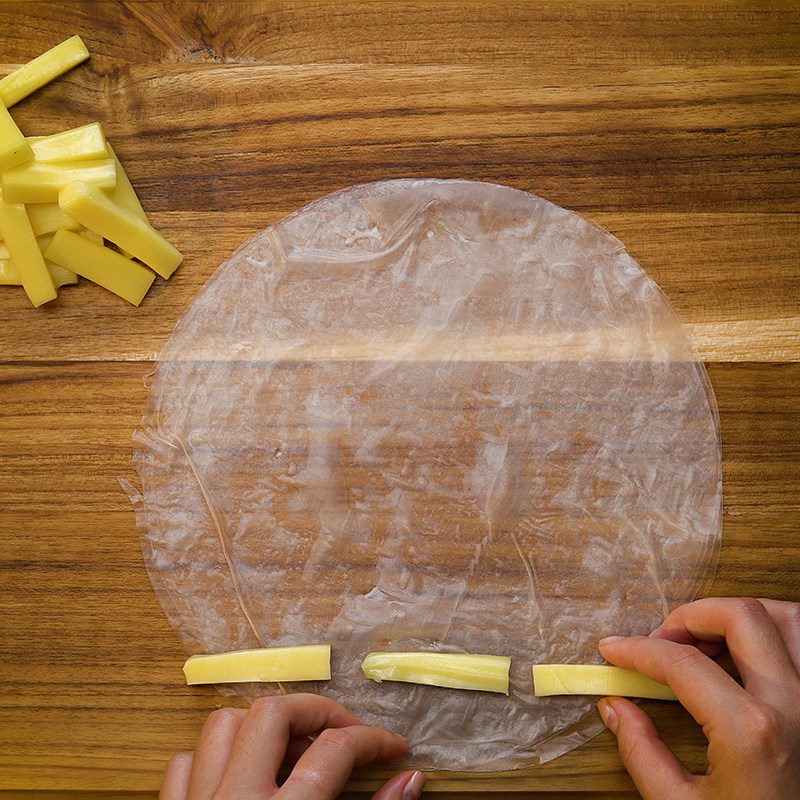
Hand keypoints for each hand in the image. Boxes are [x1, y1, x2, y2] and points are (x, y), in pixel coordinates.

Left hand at [159, 693, 424, 799]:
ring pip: (221, 728)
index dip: (373, 739)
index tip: (393, 747)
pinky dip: (212, 760)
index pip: (335, 751)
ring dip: (260, 728)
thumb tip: (410, 779)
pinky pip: (181, 767)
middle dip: (315, 711)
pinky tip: (240, 775)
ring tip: (291, 750)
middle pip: (274, 713)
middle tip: (342, 733)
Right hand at [597, 597, 799, 798]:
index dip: (637, 649)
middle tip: (662, 639)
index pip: (680, 660)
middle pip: (740, 617)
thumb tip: (615, 707)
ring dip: (741, 616)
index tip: (613, 650)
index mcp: (749, 730)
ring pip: (788, 618)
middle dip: (690, 616)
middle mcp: (793, 704)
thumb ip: (641, 752)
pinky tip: (746, 656)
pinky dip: (775, 633)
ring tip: (708, 638)